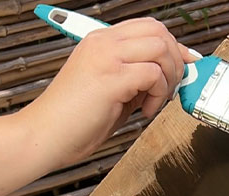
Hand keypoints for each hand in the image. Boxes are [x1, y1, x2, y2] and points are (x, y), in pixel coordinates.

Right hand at [17, 18, 196, 169]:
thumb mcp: (110, 90)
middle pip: (159, 31)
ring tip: (156, 100)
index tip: (184, 65)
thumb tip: (167, 78)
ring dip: (169, 77)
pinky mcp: (110, 77)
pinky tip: (144, 111)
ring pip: (160, 48)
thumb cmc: (72, 120)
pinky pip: (153, 75)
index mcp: (100, 42)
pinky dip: (158, 95)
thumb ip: (136, 79)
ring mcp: (106, 57)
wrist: (44, 135)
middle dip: (176, 60)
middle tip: (172, 86)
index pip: (147, 27)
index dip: (172, 45)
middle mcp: (103, 43)